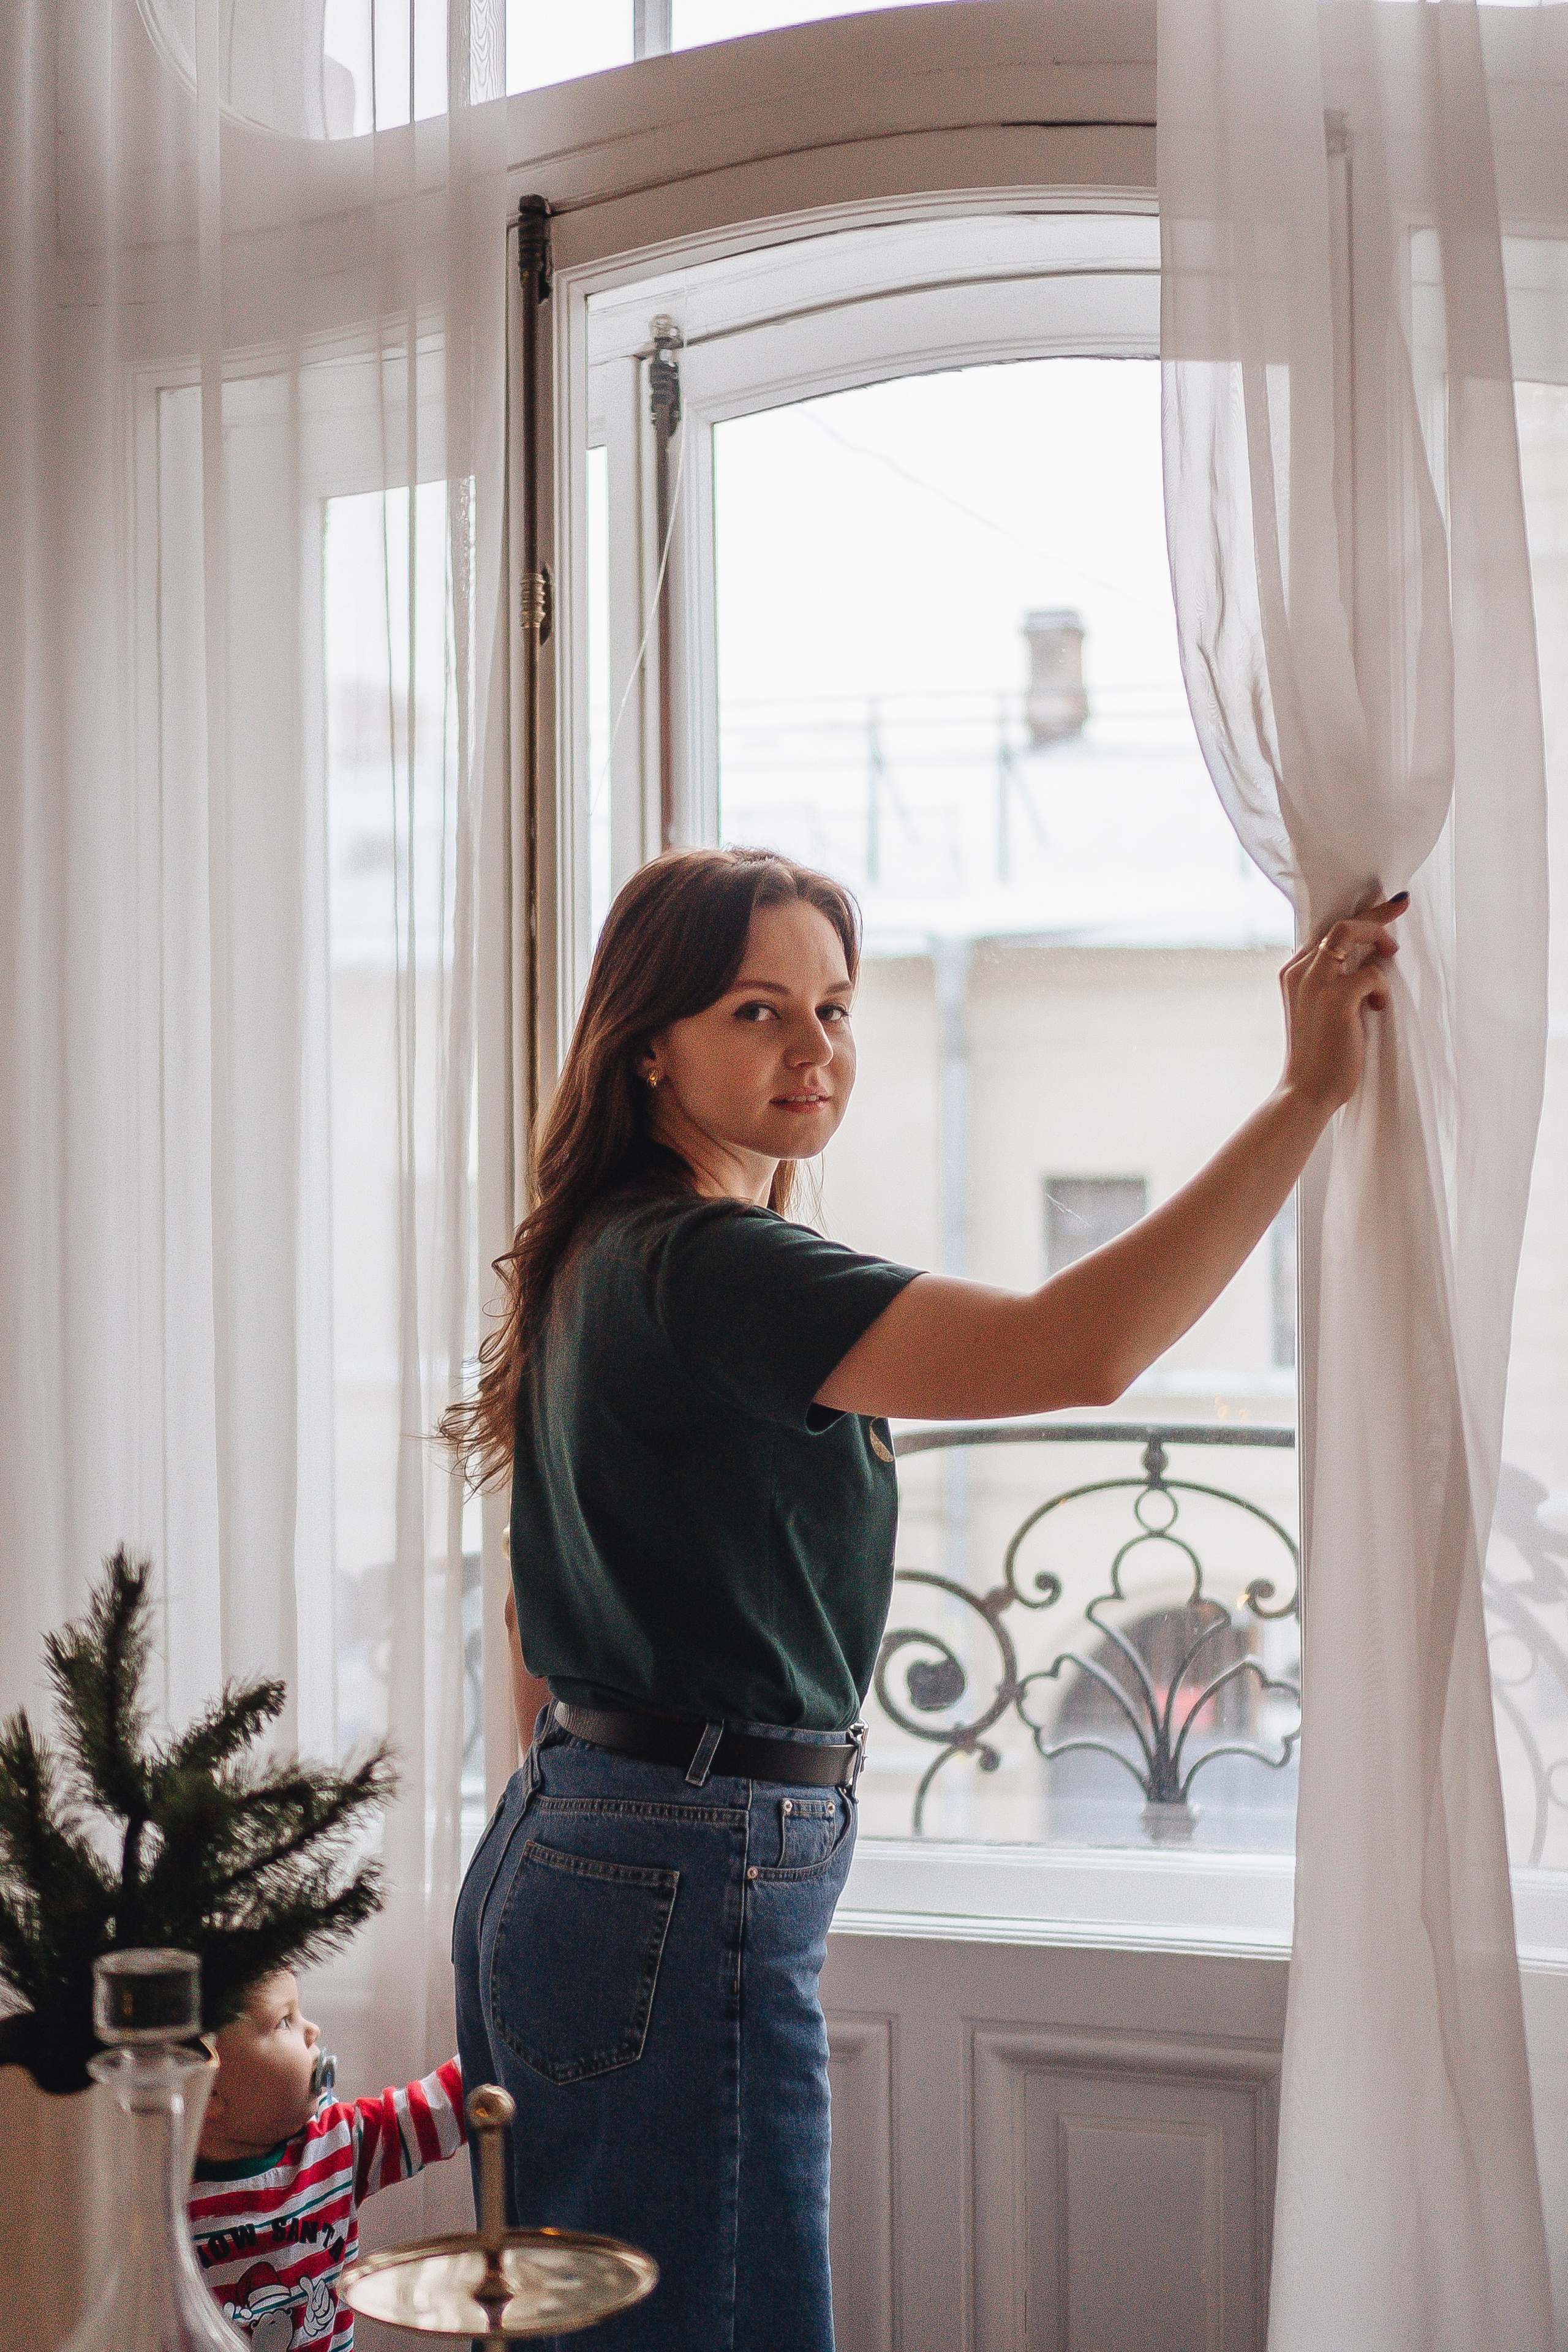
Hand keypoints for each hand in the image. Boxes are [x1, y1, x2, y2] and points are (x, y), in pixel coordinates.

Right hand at [1279, 891, 1407, 1113]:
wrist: (1307, 1091)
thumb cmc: (1319, 1055)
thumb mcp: (1320, 1010)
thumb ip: (1334, 983)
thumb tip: (1370, 960)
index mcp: (1293, 973)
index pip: (1326, 933)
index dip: (1360, 916)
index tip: (1387, 905)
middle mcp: (1300, 972)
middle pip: (1340, 925)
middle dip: (1375, 914)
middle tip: (1400, 905)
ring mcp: (1315, 983)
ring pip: (1349, 933)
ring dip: (1378, 937)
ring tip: (1392, 952)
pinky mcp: (1335, 999)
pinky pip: (1371, 973)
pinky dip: (1380, 987)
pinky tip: (1376, 1008)